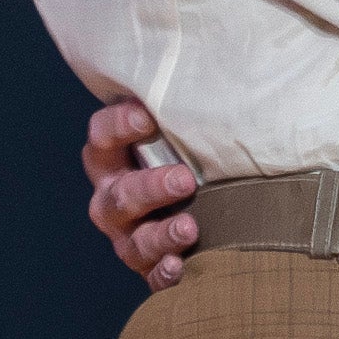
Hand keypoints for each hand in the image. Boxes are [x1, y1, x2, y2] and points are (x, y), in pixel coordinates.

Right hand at [83, 98, 198, 287]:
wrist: (209, 215)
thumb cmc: (197, 163)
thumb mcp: (188, 137)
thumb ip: (194, 115)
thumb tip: (237, 61)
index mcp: (115, 162)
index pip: (101, 138)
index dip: (117, 127)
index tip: (148, 117)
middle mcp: (114, 200)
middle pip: (118, 195)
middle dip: (149, 187)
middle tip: (184, 179)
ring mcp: (129, 238)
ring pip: (134, 240)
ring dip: (160, 234)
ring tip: (190, 226)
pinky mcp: (150, 270)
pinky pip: (152, 277)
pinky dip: (165, 273)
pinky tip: (181, 265)